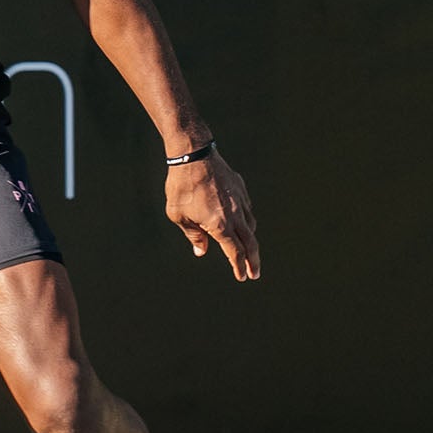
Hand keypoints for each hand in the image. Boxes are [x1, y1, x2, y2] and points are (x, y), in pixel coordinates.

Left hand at [165, 152, 259, 281]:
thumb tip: (201, 251)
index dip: (238, 266)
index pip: (234, 252)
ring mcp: (240, 200)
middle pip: (250, 243)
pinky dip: (247, 220)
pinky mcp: (241, 188)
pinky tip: (242, 221)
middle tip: (254, 273)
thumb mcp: (178, 215)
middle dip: (253, 260)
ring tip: (247, 249)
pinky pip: (248, 209)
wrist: (193, 155)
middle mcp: (235, 215)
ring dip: (250, 240)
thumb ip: (193, 235)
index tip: (241, 276)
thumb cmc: (181, 187)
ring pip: (251, 225)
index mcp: (220, 225)